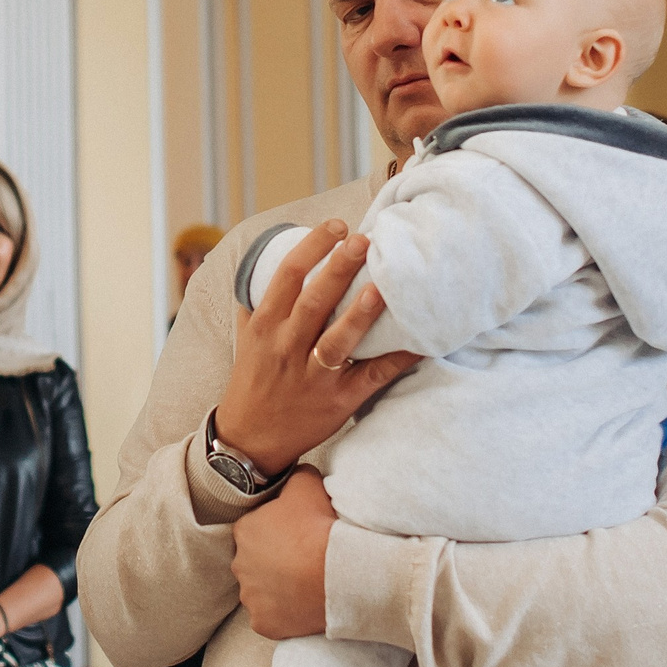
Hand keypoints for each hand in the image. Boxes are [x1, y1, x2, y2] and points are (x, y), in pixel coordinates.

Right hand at [217, 223, 422, 472]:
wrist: (250, 439)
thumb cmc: (251, 383)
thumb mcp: (246, 341)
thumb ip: (256, 307)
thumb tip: (262, 270)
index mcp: (266, 327)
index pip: (287, 277)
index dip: (312, 248)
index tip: (335, 227)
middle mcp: (287, 348)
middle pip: (314, 300)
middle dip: (339, 267)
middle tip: (364, 239)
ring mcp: (313, 376)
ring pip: (338, 340)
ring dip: (361, 313)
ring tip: (382, 286)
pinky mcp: (338, 400)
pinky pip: (371, 376)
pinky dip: (397, 358)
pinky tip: (420, 340)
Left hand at [232, 468, 334, 640]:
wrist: (338, 573)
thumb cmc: (320, 527)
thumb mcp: (307, 484)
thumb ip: (295, 475)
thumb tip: (294, 473)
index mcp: (244, 531)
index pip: (256, 530)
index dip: (278, 533)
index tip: (298, 537)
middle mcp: (239, 564)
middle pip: (255, 562)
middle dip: (273, 562)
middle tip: (302, 562)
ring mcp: (250, 596)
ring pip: (260, 591)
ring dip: (278, 589)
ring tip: (305, 585)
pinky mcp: (263, 622)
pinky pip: (269, 618)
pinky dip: (283, 615)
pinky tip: (301, 607)